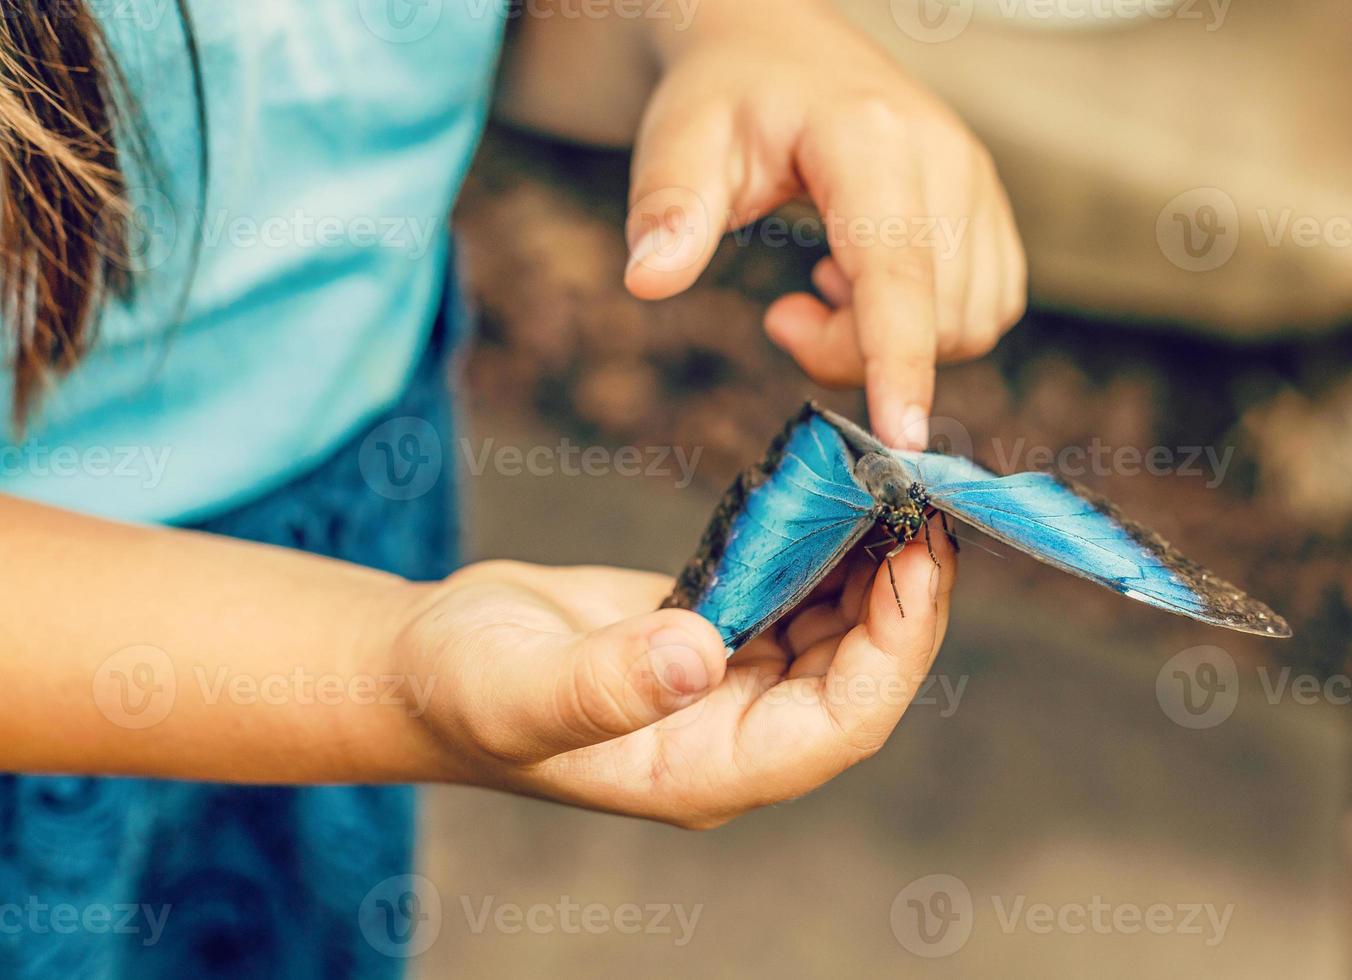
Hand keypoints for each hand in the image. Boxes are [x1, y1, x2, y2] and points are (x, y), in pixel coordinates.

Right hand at [397, 529, 954, 827]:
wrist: (422, 664)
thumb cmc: (459, 690)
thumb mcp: (517, 689)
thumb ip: (604, 686)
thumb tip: (698, 654)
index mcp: (707, 769)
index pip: (842, 725)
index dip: (897, 647)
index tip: (922, 559)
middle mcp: (734, 736)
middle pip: (858, 675)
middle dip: (903, 596)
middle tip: (924, 503)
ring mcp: (726, 687)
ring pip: (834, 633)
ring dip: (869, 567)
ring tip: (893, 489)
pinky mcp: (711, 637)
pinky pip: (790, 598)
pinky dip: (818, 551)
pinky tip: (834, 497)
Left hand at [622, 0, 1025, 448]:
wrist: (782, 47)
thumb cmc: (727, 94)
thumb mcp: (680, 138)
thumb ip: (668, 208)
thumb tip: (648, 280)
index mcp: (870, 138)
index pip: (897, 269)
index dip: (899, 359)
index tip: (899, 438)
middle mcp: (946, 157)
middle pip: (933, 317)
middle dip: (854, 352)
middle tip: (785, 315)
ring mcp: (978, 184)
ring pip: (968, 324)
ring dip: (891, 342)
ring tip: (824, 284)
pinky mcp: (991, 211)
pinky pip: (987, 310)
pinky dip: (929, 327)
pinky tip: (867, 284)